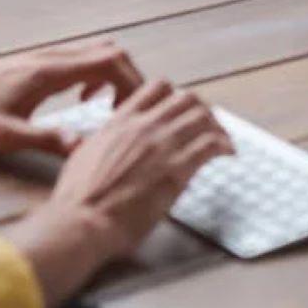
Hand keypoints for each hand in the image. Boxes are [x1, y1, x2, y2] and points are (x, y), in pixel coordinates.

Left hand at [0, 40, 143, 156]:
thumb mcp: (6, 137)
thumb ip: (45, 140)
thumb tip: (81, 148)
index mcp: (49, 72)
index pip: (109, 61)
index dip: (131, 83)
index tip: (130, 112)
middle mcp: (51, 57)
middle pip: (109, 50)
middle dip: (129, 78)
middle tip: (127, 111)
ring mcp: (44, 55)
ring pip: (95, 51)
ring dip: (112, 75)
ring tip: (109, 107)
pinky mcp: (37, 61)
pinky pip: (79, 57)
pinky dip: (94, 73)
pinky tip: (81, 98)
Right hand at [43, 80, 232, 258]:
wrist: (83, 218)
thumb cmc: (78, 196)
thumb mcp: (86, 154)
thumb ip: (106, 142)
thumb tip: (112, 145)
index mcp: (121, 121)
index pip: (156, 88)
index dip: (175, 95)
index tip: (183, 109)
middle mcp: (144, 125)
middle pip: (186, 99)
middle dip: (201, 109)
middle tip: (208, 124)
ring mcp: (162, 145)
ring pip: (202, 117)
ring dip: (217, 126)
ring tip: (223, 138)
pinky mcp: (176, 170)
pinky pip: (210, 144)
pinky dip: (224, 144)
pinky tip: (228, 152)